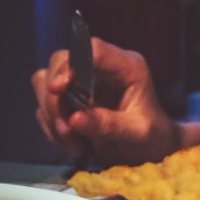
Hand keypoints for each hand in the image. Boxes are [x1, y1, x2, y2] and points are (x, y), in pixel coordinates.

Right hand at [32, 38, 179, 164]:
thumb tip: (74, 119)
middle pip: (60, 61)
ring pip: (45, 81)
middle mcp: (102, 67)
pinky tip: (74, 145)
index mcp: (127, 66)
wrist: (152, 150)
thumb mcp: (138, 134)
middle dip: (56, 98)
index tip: (59, 89)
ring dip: (53, 115)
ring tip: (75, 144)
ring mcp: (83, 79)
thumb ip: (108, 125)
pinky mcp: (70, 96)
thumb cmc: (154, 138)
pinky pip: (45, 103)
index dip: (71, 65)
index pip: (92, 49)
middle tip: (67, 130)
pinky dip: (52, 126)